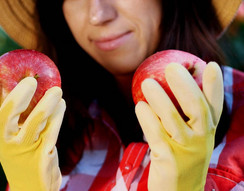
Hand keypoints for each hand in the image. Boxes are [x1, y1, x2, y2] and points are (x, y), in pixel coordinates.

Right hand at [0, 77, 65, 190]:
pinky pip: (52, 130)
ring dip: (47, 103)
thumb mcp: (12, 142)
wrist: (32, 188)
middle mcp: (6, 143)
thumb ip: (15, 122)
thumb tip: (24, 88)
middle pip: (6, 116)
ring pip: (35, 121)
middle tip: (30, 80)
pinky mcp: (42, 155)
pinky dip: (57, 115)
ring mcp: (24, 149)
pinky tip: (61, 104)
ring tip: (57, 90)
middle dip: (17, 96)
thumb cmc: (23, 158)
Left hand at [135, 62, 222, 190]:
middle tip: (171, 66)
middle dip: (185, 85)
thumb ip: (186, 117)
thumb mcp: (191, 137)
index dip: (215, 85)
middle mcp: (201, 138)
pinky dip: (147, 118)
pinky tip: (139, 105)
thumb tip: (170, 87)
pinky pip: (155, 133)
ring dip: (159, 98)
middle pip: (196, 107)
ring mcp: (185, 149)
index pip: (215, 105)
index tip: (210, 65)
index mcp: (208, 131)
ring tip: (147, 82)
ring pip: (172, 119)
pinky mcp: (167, 158)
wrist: (178, 190)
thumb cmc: (182, 157)